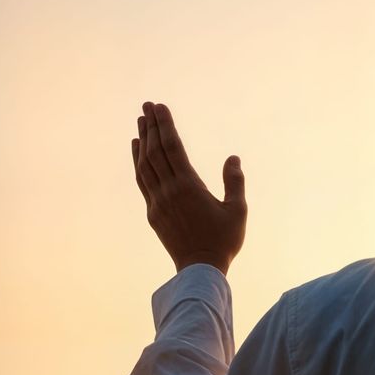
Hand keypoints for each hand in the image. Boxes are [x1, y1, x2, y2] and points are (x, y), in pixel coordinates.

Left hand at [131, 101, 246, 274]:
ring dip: (142, 141)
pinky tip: (137, 149)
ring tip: (141, 122)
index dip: (165, 126)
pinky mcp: (152, 212)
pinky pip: (142, 180)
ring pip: (145, 164)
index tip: (160, 107)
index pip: (173, 148)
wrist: (200, 269)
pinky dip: (138, 162)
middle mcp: (169, 191)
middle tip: (147, 106)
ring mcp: (157, 201)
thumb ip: (235, 182)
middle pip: (155, 152)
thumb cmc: (223, 241)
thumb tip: (233, 158)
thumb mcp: (237, 211)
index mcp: (189, 187)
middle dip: (151, 127)